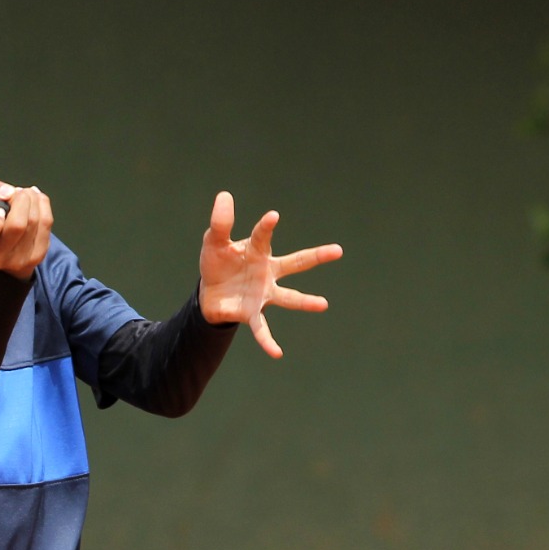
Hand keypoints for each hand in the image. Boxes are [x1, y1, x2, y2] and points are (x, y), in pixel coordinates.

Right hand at [0, 176, 51, 280]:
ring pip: (34, 222)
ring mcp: (18, 261)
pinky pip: (46, 224)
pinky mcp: (37, 256)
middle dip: (21, 200)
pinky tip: (37, 199)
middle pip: (17, 226)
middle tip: (18, 192)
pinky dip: (43, 205)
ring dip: (33, 200)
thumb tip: (8, 192)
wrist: (1, 242)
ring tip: (26, 194)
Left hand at [198, 190, 339, 357]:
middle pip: (295, 263)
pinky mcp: (253, 313)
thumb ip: (220, 223)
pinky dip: (268, 342)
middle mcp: (268, 272)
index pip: (262, 236)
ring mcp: (264, 294)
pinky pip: (262, 329)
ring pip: (288, 298)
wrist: (210, 293)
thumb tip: (224, 195)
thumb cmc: (218, 263)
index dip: (266, 227)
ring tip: (323, 304)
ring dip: (304, 302)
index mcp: (258, 251)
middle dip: (316, 256)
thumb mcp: (214, 242)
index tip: (272, 217)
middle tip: (338, 251)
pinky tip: (277, 354)